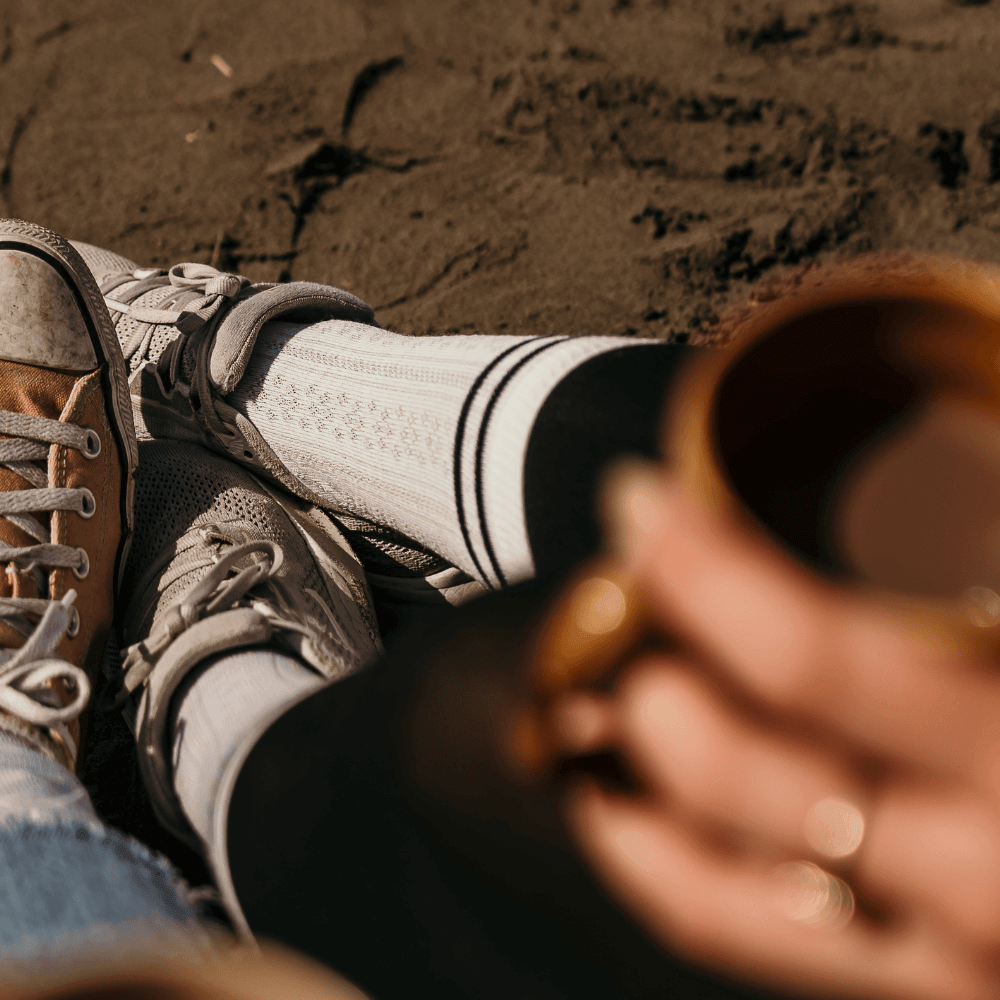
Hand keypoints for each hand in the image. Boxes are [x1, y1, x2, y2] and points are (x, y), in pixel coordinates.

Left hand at [551, 463, 999, 999]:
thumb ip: (984, 506)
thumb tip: (959, 397)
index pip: (814, 661)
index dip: (698, 570)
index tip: (639, 501)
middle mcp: (992, 867)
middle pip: (745, 769)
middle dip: (651, 663)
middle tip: (623, 586)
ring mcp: (947, 952)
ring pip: (721, 867)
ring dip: (630, 765)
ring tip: (598, 677)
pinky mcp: (914, 990)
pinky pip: (733, 930)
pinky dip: (649, 861)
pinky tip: (608, 794)